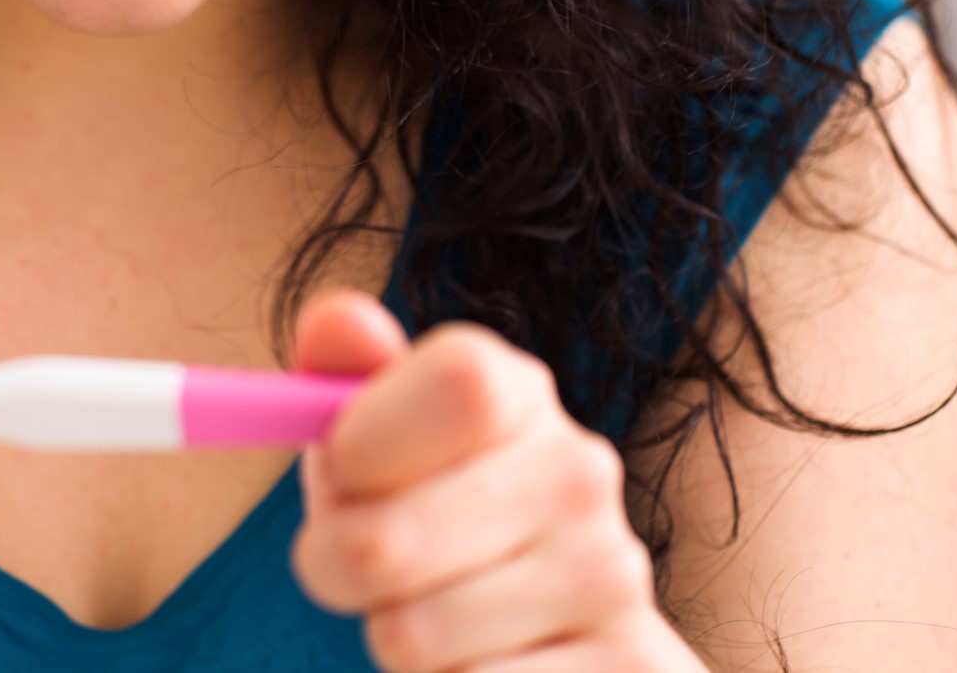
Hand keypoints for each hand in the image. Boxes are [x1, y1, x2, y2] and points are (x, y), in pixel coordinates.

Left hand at [289, 291, 704, 670]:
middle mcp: (578, 471)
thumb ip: (342, 369)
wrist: (564, 630)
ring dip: (391, 635)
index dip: (363, 441)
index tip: (336, 471)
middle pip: (386, 541)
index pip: (457, 384)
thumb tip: (333, 318)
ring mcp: (609, 576)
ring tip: (430, 609)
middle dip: (330, 564)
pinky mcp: (626, 671)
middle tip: (347, 564)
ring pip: (410, 637)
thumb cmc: (434, 510)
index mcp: (516, 391)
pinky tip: (482, 658)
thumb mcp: (380, 430)